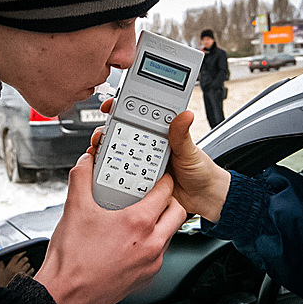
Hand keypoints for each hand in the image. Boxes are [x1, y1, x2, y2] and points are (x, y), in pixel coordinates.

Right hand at [0, 252, 33, 286]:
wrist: (8, 293)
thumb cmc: (4, 284)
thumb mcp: (0, 274)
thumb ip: (0, 266)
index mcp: (9, 267)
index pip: (16, 257)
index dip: (21, 252)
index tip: (24, 251)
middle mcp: (16, 269)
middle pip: (24, 259)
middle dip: (25, 259)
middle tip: (25, 259)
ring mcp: (22, 274)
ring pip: (28, 264)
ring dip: (28, 264)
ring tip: (25, 266)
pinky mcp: (26, 278)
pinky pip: (31, 270)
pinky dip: (31, 269)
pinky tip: (29, 271)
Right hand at [34, 153, 185, 303]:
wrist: (65, 296)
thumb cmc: (71, 260)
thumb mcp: (75, 210)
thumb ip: (81, 179)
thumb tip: (85, 163)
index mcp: (138, 223)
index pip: (166, 192)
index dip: (163, 180)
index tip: (157, 176)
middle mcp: (151, 244)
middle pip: (178, 213)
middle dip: (169, 201)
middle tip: (155, 196)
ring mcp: (151, 263)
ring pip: (170, 234)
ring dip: (162, 223)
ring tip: (141, 216)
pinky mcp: (146, 277)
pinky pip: (159, 254)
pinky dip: (152, 243)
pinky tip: (132, 240)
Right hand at [87, 99, 229, 222]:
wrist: (204, 197)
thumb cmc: (201, 170)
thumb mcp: (190, 150)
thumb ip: (182, 134)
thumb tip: (185, 114)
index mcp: (161, 133)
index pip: (138, 116)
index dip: (122, 109)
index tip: (110, 106)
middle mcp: (150, 146)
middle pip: (122, 134)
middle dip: (107, 132)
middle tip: (100, 135)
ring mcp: (144, 163)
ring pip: (120, 154)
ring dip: (106, 152)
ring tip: (98, 152)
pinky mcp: (141, 180)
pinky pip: (124, 174)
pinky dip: (112, 173)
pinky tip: (104, 172)